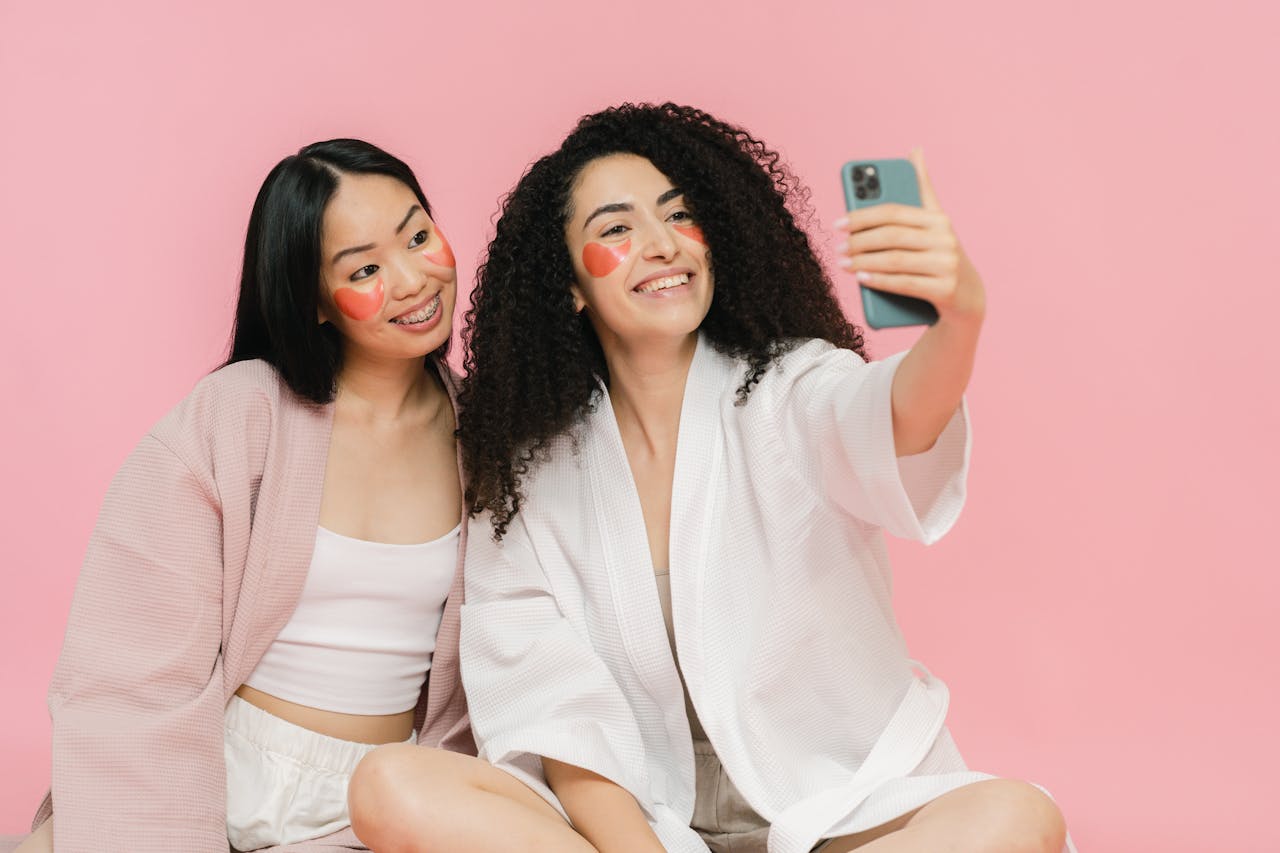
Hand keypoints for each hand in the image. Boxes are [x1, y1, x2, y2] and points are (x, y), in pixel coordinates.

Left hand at [835, 149, 984, 325]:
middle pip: (892, 236)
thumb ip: (922, 190)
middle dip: (860, 241)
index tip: (838, 223)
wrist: (969, 298)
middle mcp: (946, 239)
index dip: (862, 216)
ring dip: (864, 262)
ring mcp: (947, 265)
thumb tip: (915, 150)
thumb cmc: (941, 256)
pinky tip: (860, 278)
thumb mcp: (935, 223)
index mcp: (938, 219)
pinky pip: (904, 284)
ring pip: (895, 260)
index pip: (894, 212)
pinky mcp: (946, 290)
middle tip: (839, 247)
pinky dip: (879, 281)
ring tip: (843, 263)